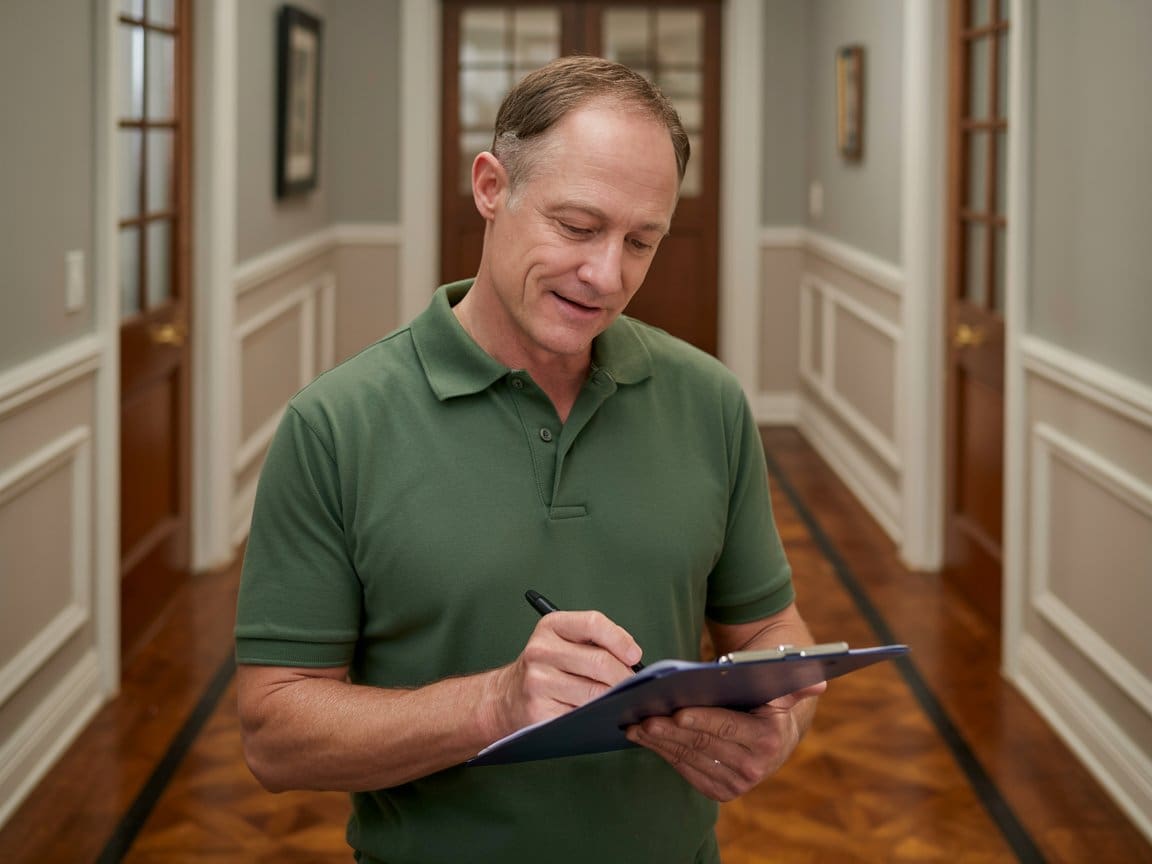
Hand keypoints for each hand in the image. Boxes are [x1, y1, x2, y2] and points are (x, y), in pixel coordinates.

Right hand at [484, 611, 642, 737]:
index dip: (620, 639)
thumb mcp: (564, 642)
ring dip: (613, 698)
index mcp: (552, 626)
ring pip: (595, 691)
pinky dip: (596, 715)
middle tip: (632, 685)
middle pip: (599, 661)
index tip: (634, 655)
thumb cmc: (546, 667)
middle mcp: (541, 650)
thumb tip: (633, 659)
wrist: (507, 696)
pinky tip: (596, 712)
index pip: (593, 623)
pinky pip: (583, 714)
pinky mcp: (540, 710)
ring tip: (616, 698)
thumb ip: (596, 642)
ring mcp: (538, 681)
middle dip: (624, 676)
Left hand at [625, 682, 825, 800]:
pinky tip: (644, 738)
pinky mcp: (719, 790)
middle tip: (644, 716)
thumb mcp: (782, 689)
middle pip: (703, 744)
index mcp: (768, 738)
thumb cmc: (770, 701)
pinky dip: (662, 752)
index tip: (677, 712)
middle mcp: (754, 767)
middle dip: (670, 730)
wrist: (775, 733)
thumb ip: (796, 684)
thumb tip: (818, 682)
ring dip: (659, 741)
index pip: (728, 728)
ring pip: (689, 757)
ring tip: (635, 724)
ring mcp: (736, 783)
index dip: (702, 719)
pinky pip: (684, 769)